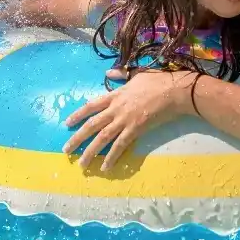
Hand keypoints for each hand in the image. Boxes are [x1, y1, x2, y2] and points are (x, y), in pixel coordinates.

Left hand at [62, 70, 196, 170]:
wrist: (173, 91)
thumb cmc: (157, 81)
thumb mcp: (136, 73)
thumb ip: (121, 74)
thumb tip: (108, 71)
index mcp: (115, 95)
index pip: (91, 105)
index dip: (78, 114)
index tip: (67, 124)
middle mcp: (116, 108)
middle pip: (92, 124)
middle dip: (77, 138)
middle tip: (66, 149)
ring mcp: (125, 120)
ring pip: (102, 138)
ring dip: (90, 151)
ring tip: (81, 163)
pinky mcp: (135, 130)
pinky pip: (120, 146)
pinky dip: (111, 157)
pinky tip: (104, 167)